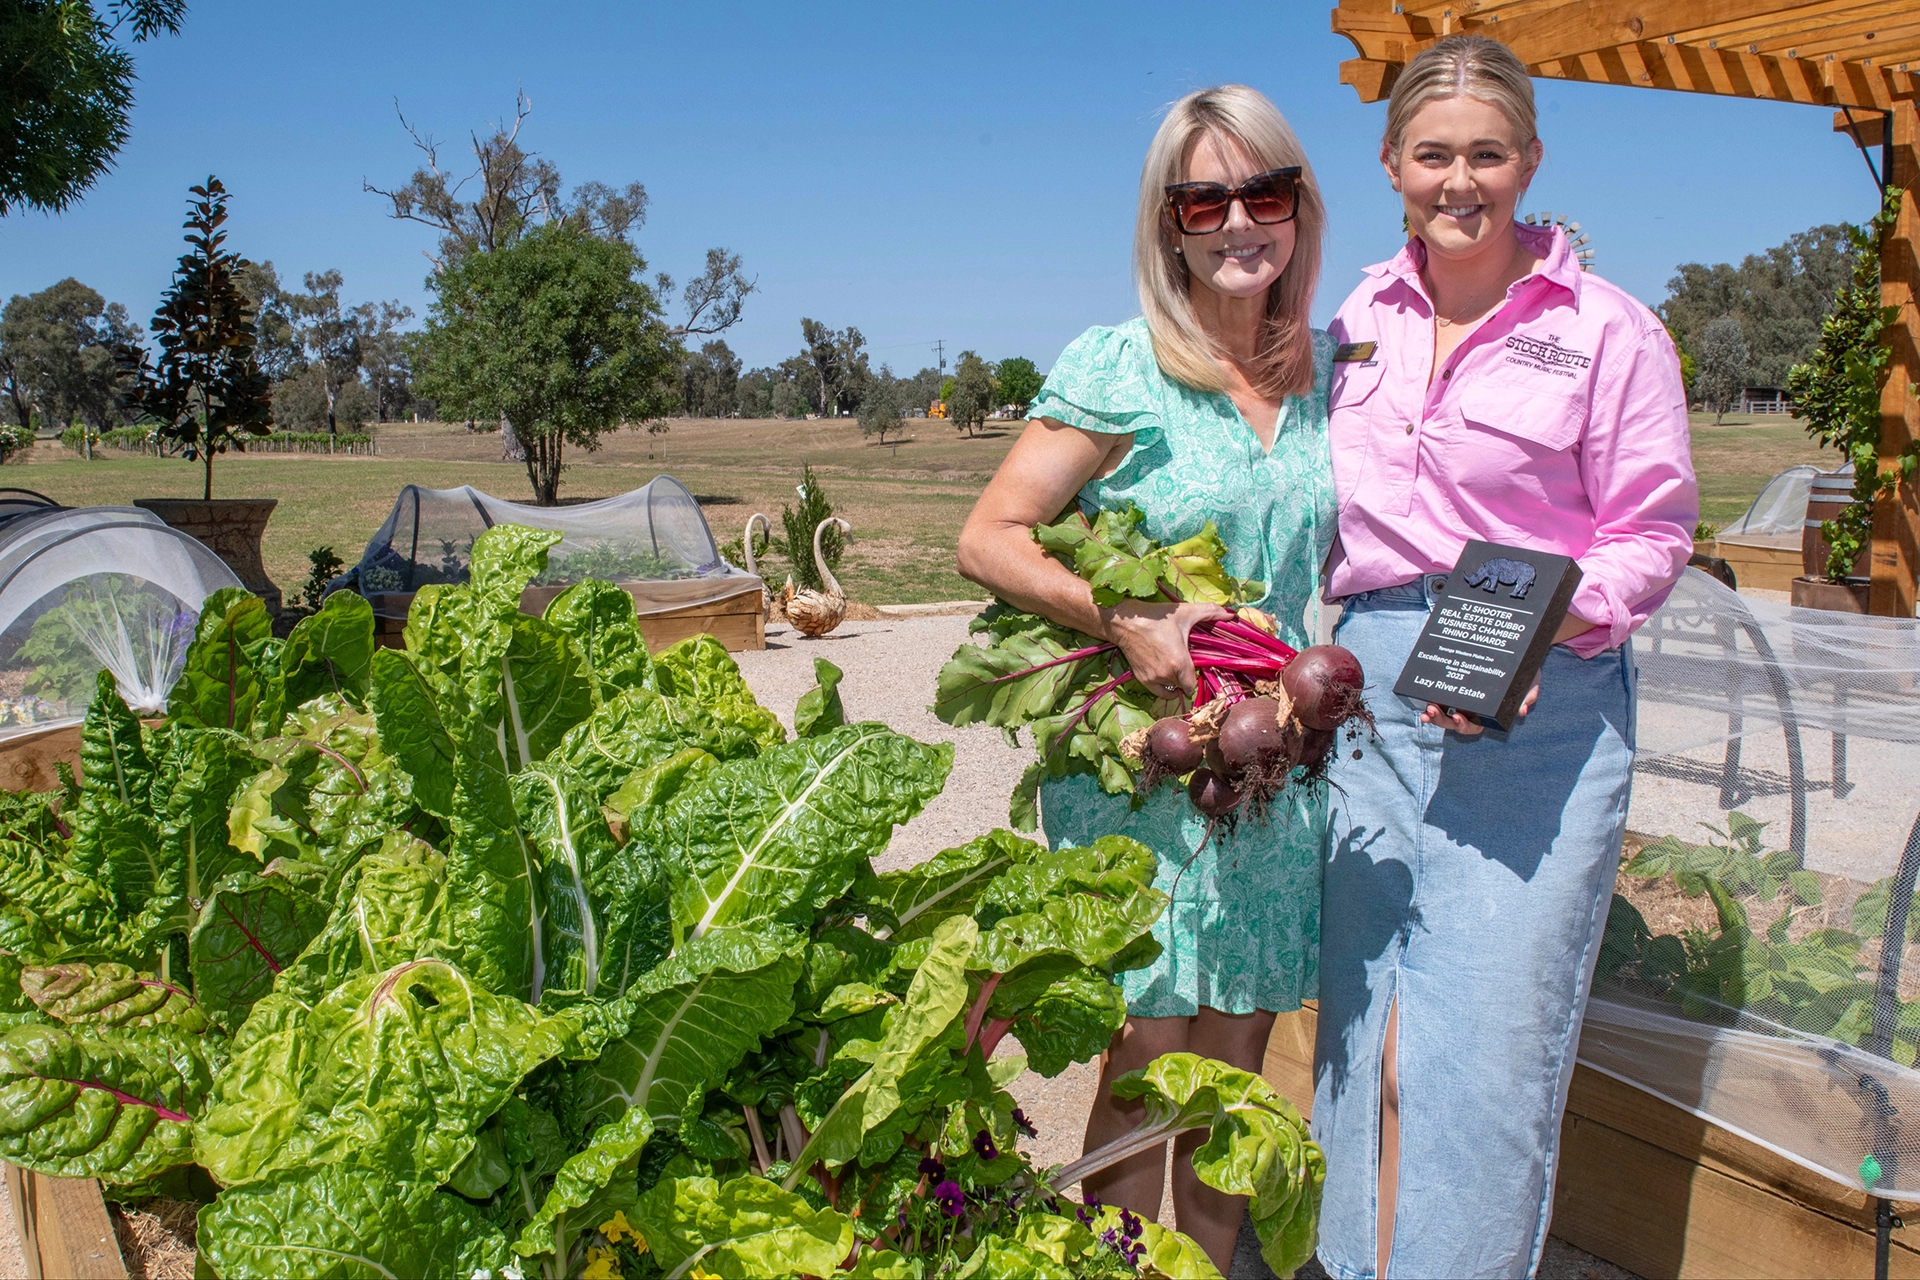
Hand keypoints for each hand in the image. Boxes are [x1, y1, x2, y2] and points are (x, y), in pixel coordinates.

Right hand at [1102, 599, 1230, 700]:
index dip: (1195, 677)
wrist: (1125, 622)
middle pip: (1183, 686)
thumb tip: (1232, 614)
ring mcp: (1153, 679)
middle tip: (1184, 662)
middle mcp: (1166, 675)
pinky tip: (1165, 676)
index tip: (1195, 666)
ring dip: (1174, 681)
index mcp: (1180, 663)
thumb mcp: (1186, 612)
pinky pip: (1159, 692)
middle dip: (1185, 677)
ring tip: (1173, 666)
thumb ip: (1211, 613)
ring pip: (1171, 688)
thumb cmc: (1156, 617)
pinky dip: (1164, 687)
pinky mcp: (1141, 679)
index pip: (1193, 685)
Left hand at [1421, 679, 1538, 735]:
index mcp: (1487, 714)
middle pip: (1453, 722)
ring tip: (1425, 708)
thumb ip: (1527, 696)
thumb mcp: (1530, 683)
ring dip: (1433, 714)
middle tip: (1431, 711)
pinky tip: (1420, 694)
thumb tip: (1521, 711)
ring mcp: (1461, 700)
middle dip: (1441, 720)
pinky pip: (1438, 696)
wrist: (1519, 654)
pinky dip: (1428, 697)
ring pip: (1443, 713)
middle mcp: (1472, 710)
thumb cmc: (1525, 673)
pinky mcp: (1453, 688)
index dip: (1463, 725)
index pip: (1473, 726)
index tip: (1457, 716)